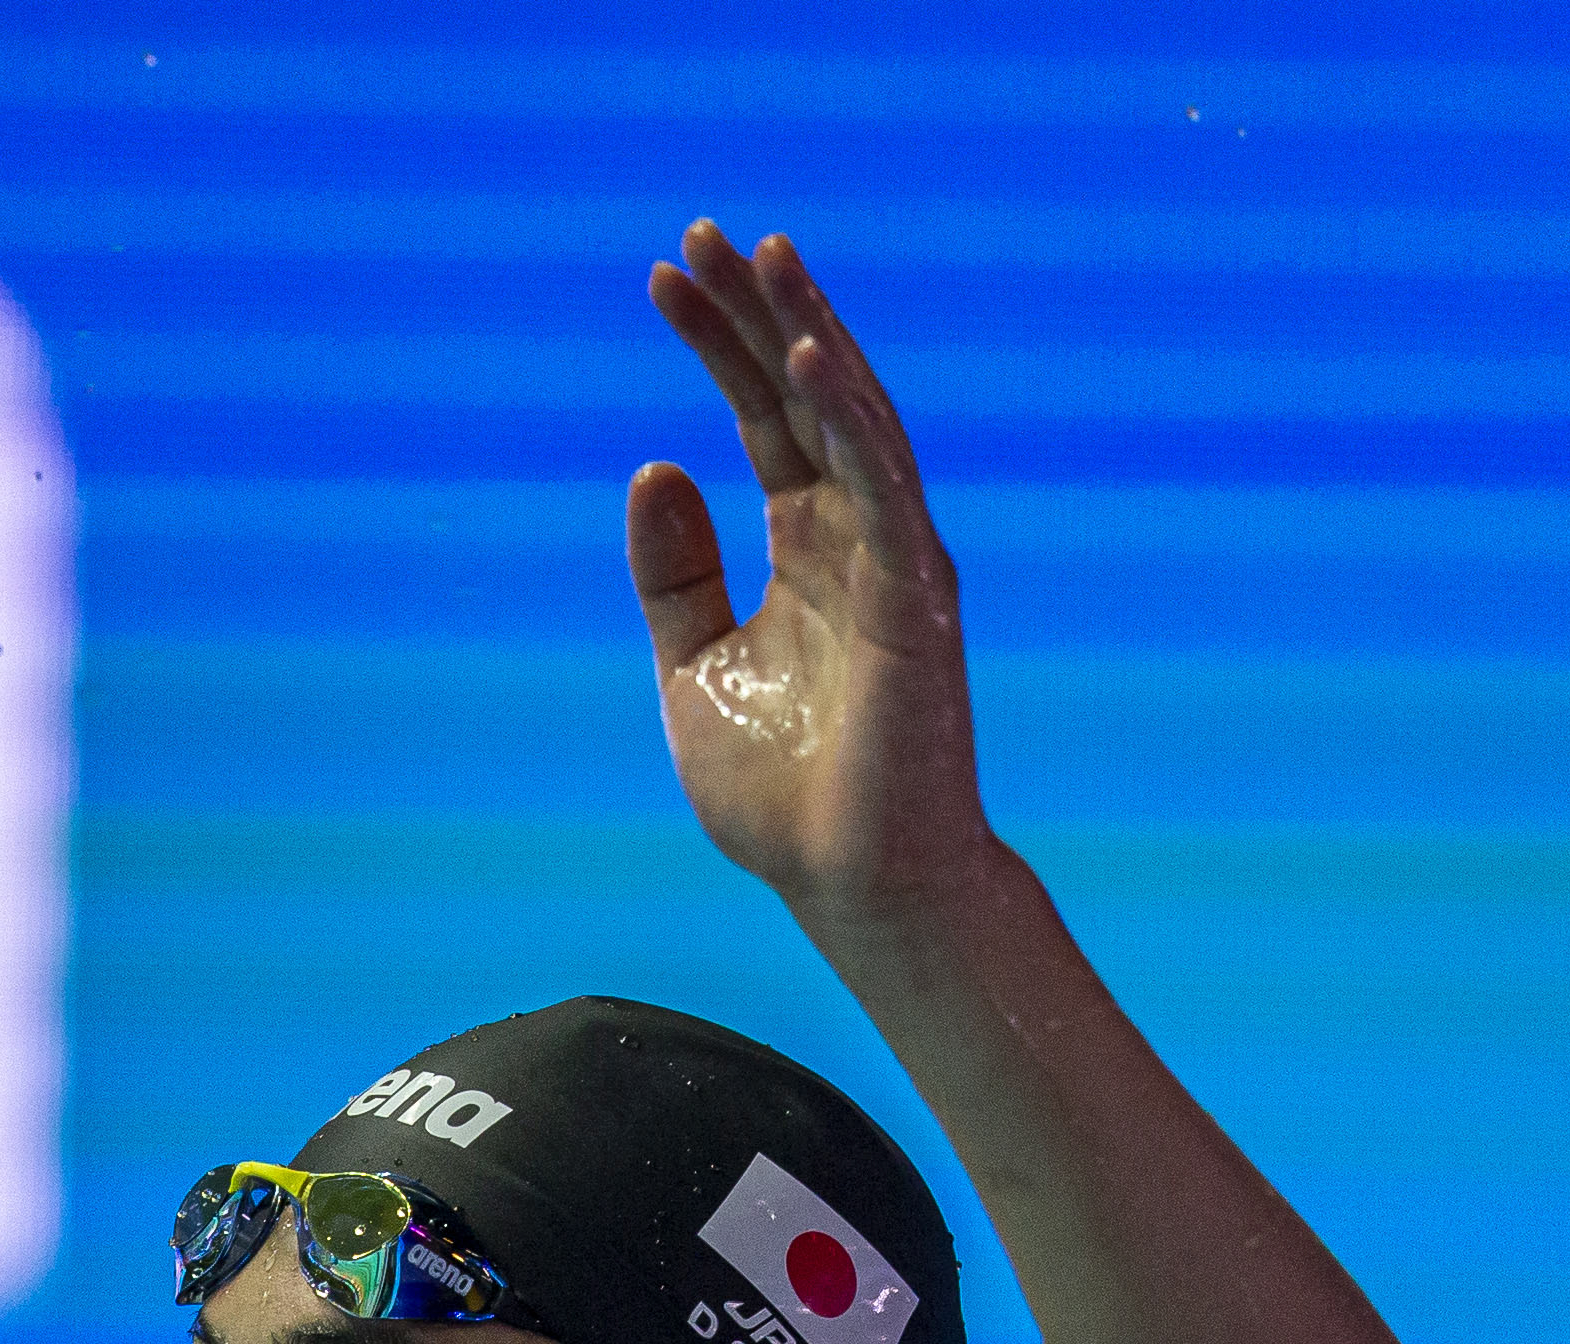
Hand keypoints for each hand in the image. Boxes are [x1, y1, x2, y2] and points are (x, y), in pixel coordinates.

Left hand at [629, 223, 990, 927]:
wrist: (848, 883)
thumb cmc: (782, 791)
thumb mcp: (692, 667)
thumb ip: (673, 575)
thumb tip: (654, 468)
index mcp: (804, 547)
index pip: (760, 417)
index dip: (717, 344)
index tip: (664, 277)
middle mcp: (854, 535)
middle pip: (805, 394)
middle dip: (757, 311)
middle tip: (707, 232)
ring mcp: (892, 559)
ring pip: (852, 417)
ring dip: (808, 331)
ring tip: (763, 255)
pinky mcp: (915, 597)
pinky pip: (883, 486)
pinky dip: (849, 419)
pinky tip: (810, 357)